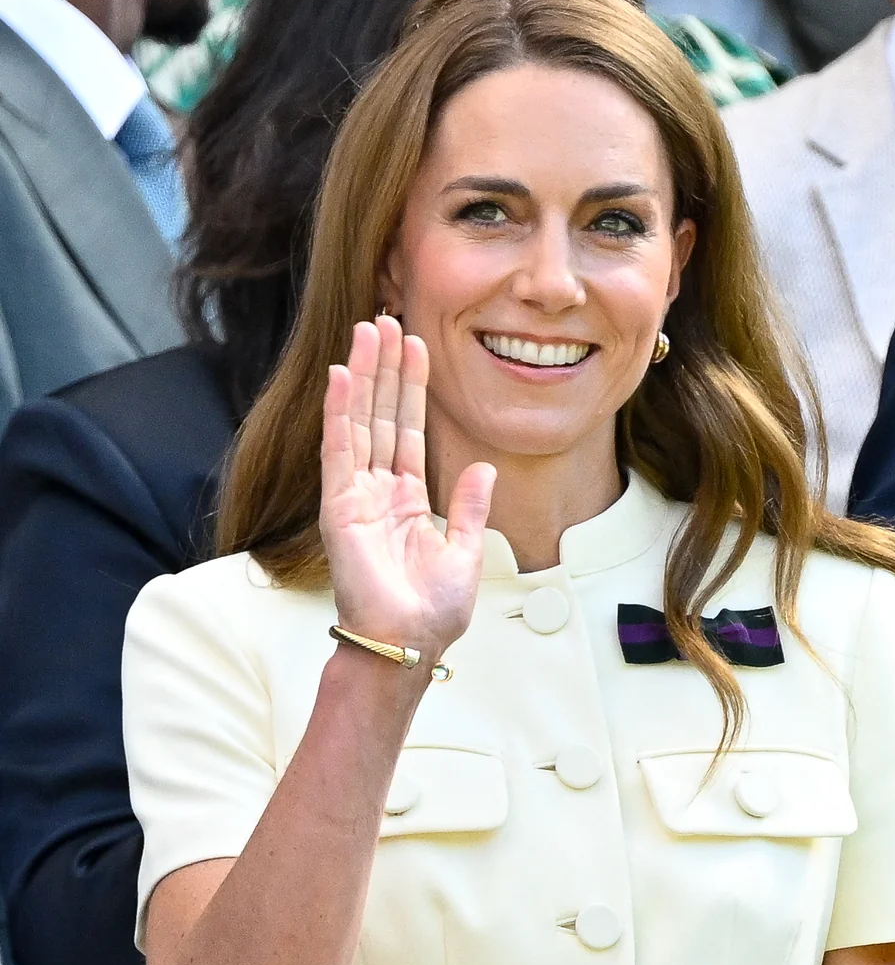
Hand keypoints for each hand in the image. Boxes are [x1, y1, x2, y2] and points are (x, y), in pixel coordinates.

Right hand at [319, 317, 495, 663]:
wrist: (408, 646)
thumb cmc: (432, 614)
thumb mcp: (465, 552)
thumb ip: (470, 508)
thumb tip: (485, 468)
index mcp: (406, 501)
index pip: (408, 430)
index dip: (412, 387)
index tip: (414, 345)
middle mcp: (377, 492)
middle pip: (381, 416)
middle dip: (384, 368)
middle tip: (385, 318)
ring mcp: (355, 497)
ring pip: (359, 422)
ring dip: (362, 376)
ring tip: (366, 331)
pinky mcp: (340, 508)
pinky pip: (339, 451)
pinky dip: (340, 412)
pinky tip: (341, 375)